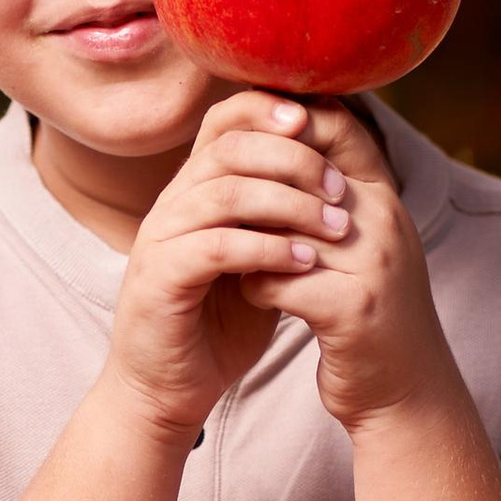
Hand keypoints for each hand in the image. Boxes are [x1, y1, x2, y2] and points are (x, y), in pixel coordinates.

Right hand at [104, 91, 354, 440]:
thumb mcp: (260, 257)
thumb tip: (339, 173)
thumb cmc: (218, 325)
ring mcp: (160, 239)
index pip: (225, 120)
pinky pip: (216, 247)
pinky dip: (266, 250)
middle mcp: (172, 204)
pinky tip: (306, 263)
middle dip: (293, 159)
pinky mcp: (159, 279)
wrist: (169, 390)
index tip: (323, 125)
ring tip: (336, 228)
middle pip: (229, 148)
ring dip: (290, 205)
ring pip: (225, 192)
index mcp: (194, 189)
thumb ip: (282, 216)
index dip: (270, 110)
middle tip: (340, 188)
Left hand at [238, 100, 459, 433]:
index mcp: (383, 197)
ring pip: (280, 225)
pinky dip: (253, 286)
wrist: (405, 391)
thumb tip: (275, 143)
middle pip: (298, 170)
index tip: (240, 145)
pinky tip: (250, 296)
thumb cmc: (368, 313)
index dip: (283, 124)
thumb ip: (330, 200)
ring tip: (229, 253)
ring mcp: (372, 262)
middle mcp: (383, 219)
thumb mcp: (362, 245)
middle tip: (215, 205)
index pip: (336, 125)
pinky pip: (278, 279)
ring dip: (246, 239)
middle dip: (250, 187)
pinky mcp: (351, 307)